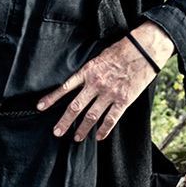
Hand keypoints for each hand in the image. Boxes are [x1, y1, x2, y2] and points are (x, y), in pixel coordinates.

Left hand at [37, 24, 170, 142]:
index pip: (64, 88)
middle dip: (64, 121)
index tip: (40, 107)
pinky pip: (110, 119)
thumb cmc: (122, 50)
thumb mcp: (99, 56)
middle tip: (57, 132)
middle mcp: (96, 84)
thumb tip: (79, 81)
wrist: (145, 49)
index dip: (51, 98)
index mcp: (88, 72)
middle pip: (75, 107)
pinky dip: (103, 130)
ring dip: (82, 129)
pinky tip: (98, 136)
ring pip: (91, 116)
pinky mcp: (123, 100)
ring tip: (76, 137)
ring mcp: (109, 94)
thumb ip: (89, 70)